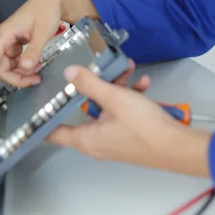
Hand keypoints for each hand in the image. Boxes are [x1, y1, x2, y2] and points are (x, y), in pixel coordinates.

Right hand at [0, 0, 97, 101]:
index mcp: (4, 34)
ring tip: (39, 69)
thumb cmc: (46, 10)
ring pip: (9, 68)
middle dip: (17, 78)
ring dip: (22, 74)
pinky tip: (36, 64)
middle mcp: (3, 40)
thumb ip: (34, 50)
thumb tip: (25, 67)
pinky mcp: (16, 46)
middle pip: (1, 69)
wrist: (54, 1)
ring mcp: (9, 44)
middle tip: (35, 79)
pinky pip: (16, 64)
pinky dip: (26, 68)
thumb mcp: (43, 31)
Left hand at [48, 66, 210, 176]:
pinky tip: (141, 82)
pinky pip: (122, 111)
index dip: (43, 118)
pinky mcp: (129, 133)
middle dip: (91, 86)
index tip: (37, 104)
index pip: (54, 132)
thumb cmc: (144, 127)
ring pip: (107, 107)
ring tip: (126, 70)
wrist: (177, 145)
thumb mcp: (114, 98)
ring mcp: (114, 137)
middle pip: (84, 110)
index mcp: (87, 138)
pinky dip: (130, 95)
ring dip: (115, 86)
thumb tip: (69, 74)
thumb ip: (90, 84)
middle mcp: (97, 141)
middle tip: (92, 69)